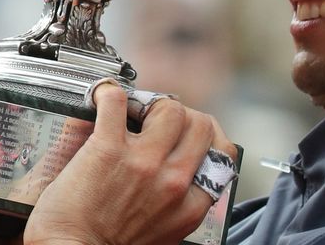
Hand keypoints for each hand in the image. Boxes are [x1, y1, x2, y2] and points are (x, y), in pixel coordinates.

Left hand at [24, 82, 235, 244]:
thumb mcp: (164, 232)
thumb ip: (180, 201)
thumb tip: (182, 169)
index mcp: (190, 205)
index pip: (221, 153)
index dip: (203, 138)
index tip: (188, 136)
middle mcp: (173, 181)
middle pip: (201, 124)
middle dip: (185, 117)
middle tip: (163, 120)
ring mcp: (143, 162)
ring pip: (171, 108)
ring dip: (154, 104)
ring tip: (137, 112)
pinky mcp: (108, 149)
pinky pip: (116, 102)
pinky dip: (109, 93)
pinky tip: (103, 97)